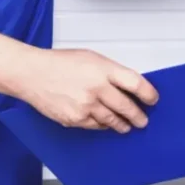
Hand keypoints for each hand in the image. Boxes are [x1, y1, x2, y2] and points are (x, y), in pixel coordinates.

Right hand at [17, 49, 159, 132]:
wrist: (31, 74)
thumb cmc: (57, 63)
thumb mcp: (90, 58)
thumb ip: (109, 71)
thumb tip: (127, 85)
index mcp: (103, 69)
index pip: (136, 84)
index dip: (149, 94)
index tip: (152, 99)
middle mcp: (97, 88)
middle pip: (127, 107)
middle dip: (138, 116)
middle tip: (142, 119)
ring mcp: (86, 106)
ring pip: (113, 120)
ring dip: (122, 124)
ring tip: (126, 125)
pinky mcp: (75, 119)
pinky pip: (96, 126)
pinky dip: (102, 125)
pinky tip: (104, 123)